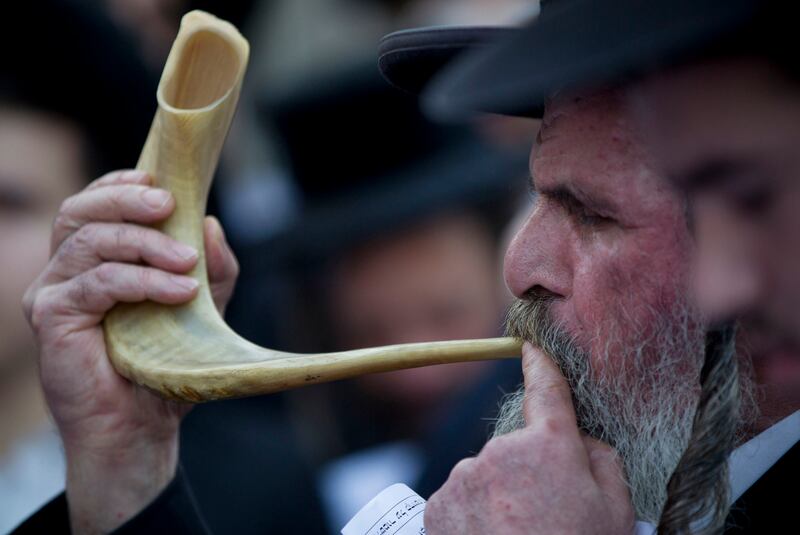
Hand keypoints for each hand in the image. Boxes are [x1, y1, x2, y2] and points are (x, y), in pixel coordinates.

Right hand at [22, 170, 238, 533]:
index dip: (120, 185)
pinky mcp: (51, 317)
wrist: (142, 425)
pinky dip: (141, 280)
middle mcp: (67, 271)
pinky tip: (179, 291)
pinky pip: (96, 282)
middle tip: (169, 205)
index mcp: (95, 261)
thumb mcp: (202, 308)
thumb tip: (211, 224)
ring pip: (91, 242)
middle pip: (80, 211)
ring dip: (145, 244)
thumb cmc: (166, 363)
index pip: (93, 205)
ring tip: (187, 263)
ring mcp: (54, 292)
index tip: (158, 180)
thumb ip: (212, 268)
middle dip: (127, 200)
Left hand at [424, 342, 634, 533]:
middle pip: (515, 447)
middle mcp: (499, 451)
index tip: (530, 347)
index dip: (540, 365)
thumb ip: (600, 459)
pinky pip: (460, 498)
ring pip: (485, 474)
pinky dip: (472, 515)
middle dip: (527, 471)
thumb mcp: (616, 512)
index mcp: (548, 446)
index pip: (545, 389)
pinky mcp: (437, 505)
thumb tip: (578, 438)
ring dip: (498, 497)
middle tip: (545, 514)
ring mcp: (463, 478)